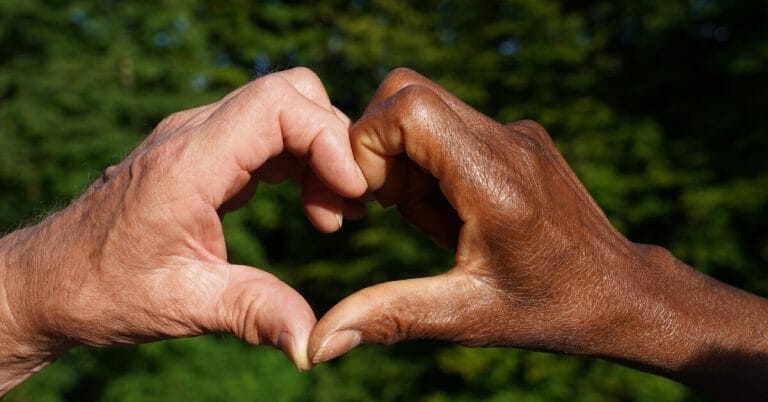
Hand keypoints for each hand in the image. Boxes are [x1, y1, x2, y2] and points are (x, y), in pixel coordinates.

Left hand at [0, 67, 366, 391]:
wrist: (50, 280)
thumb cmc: (102, 289)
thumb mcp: (182, 304)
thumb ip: (255, 313)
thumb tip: (314, 344)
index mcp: (187, 163)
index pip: (277, 104)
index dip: (328, 137)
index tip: (352, 192)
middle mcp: (192, 135)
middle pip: (289, 93)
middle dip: (332, 142)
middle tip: (348, 204)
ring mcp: (197, 139)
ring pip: (283, 108)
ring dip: (319, 154)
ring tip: (331, 215)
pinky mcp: (204, 153)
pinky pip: (267, 134)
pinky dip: (301, 162)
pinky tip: (310, 207)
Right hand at [308, 68, 767, 398]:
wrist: (621, 293)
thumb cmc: (549, 309)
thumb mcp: (464, 316)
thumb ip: (388, 316)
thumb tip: (319, 343)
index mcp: (493, 182)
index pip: (407, 107)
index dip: (369, 144)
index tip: (375, 201)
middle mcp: (507, 141)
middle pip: (408, 94)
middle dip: (381, 150)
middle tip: (396, 209)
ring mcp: (517, 133)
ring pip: (427, 109)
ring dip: (408, 161)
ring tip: (437, 222)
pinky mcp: (520, 137)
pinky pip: (454, 126)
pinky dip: (434, 162)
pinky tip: (457, 214)